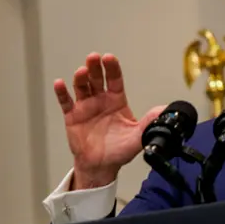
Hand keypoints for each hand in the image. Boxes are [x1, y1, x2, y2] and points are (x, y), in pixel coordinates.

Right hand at [53, 53, 164, 189]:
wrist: (102, 166)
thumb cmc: (120, 150)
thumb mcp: (138, 136)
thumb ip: (149, 123)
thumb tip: (164, 111)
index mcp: (117, 101)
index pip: (115, 80)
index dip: (112, 68)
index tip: (109, 58)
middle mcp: (101, 100)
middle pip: (97, 79)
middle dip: (95, 67)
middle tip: (94, 58)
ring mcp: (85, 107)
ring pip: (81, 87)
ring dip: (80, 78)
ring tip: (82, 71)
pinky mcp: (73, 117)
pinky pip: (66, 102)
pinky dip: (62, 93)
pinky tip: (60, 83)